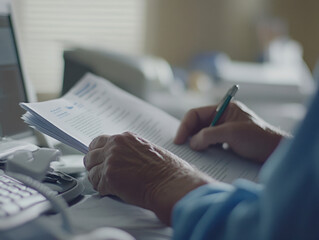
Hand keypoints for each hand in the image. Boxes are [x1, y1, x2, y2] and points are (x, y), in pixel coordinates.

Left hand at [84, 132, 211, 224]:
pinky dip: (103, 190)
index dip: (98, 153)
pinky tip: (114, 191)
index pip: (98, 141)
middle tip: (102, 175)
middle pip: (90, 155)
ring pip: (90, 170)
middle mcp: (116, 146)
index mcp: (125, 138)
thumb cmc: (166, 169)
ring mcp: (111, 160)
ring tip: (109, 185)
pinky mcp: (109, 176)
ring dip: (98, 179)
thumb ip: (129, 150)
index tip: (100, 160)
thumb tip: (120, 157)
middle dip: (94, 166)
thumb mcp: (146, 149)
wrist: (171, 182)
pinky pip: (96, 185)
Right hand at [174, 101, 289, 162]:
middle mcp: (223, 118)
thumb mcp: (231, 133)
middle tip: (182, 148)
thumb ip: (209, 135)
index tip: (178, 140)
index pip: (196, 114)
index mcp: (223, 109)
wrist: (276, 153)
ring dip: (196, 143)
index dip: (184, 126)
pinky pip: (211, 144)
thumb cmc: (259, 138)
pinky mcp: (228, 143)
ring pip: (203, 135)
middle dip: (189, 135)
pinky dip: (205, 150)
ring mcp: (225, 131)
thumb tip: (192, 143)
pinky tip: (203, 157)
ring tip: (191, 154)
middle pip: (198, 124)